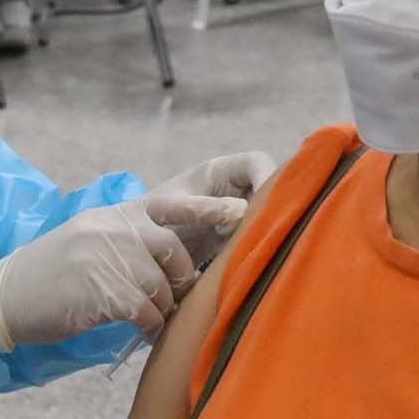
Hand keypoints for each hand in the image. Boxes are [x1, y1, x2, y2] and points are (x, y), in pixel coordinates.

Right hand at [0, 198, 232, 348]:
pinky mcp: (101, 291)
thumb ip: (125, 241)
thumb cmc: (46, 279)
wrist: (1, 299)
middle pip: (171, 249)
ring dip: (161, 308)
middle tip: (173, 298)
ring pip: (160, 286)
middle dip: (181, 278)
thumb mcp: (86, 243)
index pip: (168, 204)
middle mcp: (109, 230)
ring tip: (148, 318)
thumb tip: (171, 262)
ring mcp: (104, 259)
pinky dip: (148, 326)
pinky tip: (138, 331)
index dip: (205, 209)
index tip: (236, 213)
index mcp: (109, 216)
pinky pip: (145, 310)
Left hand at [146, 153, 279, 268]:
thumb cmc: (151, 215)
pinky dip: (259, 244)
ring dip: (269, 228)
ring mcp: (240, 212)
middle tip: (268, 229)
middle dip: (274, 207)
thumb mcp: (174, 207)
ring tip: (259, 244)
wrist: (144, 244)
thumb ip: (203, 207)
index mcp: (220, 171)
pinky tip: (254, 256)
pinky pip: (258, 235)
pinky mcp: (239, 235)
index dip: (267, 176)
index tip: (268, 202)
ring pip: (268, 213)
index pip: (255, 162)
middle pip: (270, 189)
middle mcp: (235, 188)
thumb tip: (242, 211)